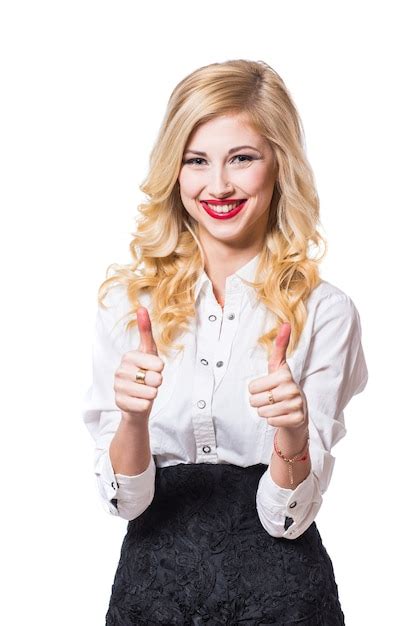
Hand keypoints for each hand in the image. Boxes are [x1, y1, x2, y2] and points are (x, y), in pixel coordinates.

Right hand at [114, 306, 164, 421]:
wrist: (136, 400)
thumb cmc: (145, 372)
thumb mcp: (149, 352)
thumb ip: (146, 331)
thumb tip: (141, 307)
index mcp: (128, 356)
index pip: (159, 364)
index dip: (160, 369)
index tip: (152, 369)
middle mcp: (120, 371)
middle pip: (156, 379)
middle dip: (157, 383)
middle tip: (149, 382)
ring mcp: (118, 387)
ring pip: (151, 393)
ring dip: (152, 394)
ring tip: (143, 391)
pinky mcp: (119, 403)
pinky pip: (144, 405)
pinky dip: (145, 405)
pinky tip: (138, 401)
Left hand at [248, 323, 307, 431]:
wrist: (298, 414)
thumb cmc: (283, 387)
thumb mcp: (278, 367)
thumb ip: (280, 346)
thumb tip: (286, 323)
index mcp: (285, 375)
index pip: (252, 387)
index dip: (255, 389)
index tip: (268, 386)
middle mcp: (292, 388)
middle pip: (254, 400)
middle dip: (259, 402)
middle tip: (271, 399)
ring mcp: (296, 404)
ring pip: (262, 412)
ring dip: (265, 412)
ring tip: (276, 407)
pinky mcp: (297, 419)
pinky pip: (271, 421)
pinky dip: (273, 420)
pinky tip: (281, 415)